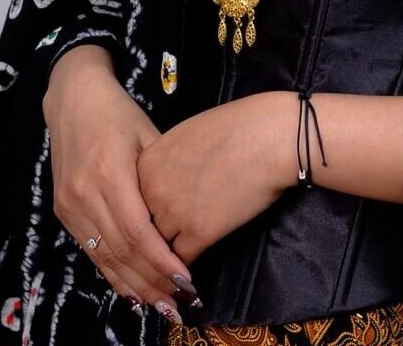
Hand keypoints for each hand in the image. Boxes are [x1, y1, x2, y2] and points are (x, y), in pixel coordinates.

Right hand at [43, 45, 198, 320]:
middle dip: (151, 281)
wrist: (74, 99)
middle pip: (121, 250)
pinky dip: (112, 273)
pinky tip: (132, 289)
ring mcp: (69, 204)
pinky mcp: (62, 210)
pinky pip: (89, 250)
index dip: (162, 260)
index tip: (187, 280)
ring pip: (103, 256)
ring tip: (160, 304)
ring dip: (133, 284)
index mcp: (109, 172)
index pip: (137, 231)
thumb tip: (186, 218)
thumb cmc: (120, 113)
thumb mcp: (148, 135)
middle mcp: (84, 192)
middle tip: (179, 303)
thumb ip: (162, 177)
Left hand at [136, 90, 296, 265]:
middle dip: (152, 240)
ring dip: (165, 261)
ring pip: (157, 249)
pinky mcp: (199, 232)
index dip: (145, 215)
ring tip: (171, 272)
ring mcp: (174, 211)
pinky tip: (190, 275)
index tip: (154, 226)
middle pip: (141, 227)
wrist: (269, 136)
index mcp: (148, 162)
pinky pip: (181, 261)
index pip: (133, 201)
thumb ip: (170, 162)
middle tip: (161, 254)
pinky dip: (185, 270)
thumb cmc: (239, 126)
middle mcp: (153, 188)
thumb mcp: (189, 136)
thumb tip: (171, 179)